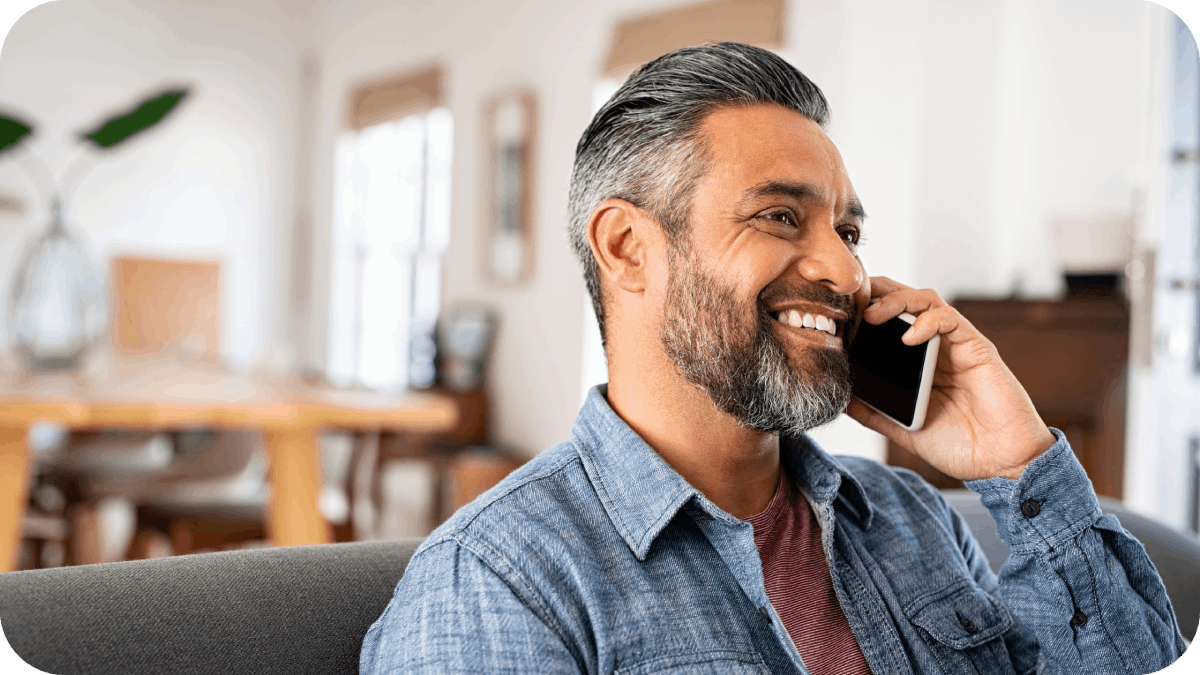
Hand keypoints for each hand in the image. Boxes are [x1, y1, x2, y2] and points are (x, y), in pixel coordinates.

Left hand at [844, 276, 1055, 480]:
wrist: (1002, 464)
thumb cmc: (961, 446)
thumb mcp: (905, 431)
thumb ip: (876, 414)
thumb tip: (842, 401)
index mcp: (917, 363)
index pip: (887, 322)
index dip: (862, 314)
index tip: (836, 319)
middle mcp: (935, 347)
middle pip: (904, 301)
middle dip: (876, 294)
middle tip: (850, 303)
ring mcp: (956, 345)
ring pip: (926, 300)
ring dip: (896, 300)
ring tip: (872, 315)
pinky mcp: (977, 347)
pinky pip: (951, 320)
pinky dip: (928, 320)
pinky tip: (909, 336)